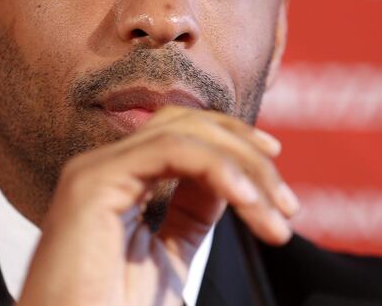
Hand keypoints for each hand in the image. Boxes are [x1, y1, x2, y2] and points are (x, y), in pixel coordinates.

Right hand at [17, 106, 298, 305]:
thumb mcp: (169, 257)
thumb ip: (191, 212)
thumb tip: (230, 182)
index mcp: (117, 180)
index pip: (182, 133)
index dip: (236, 144)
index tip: (279, 182)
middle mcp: (103, 166)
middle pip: (188, 124)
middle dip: (247, 154)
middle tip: (287, 204)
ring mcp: (95, 170)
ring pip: (185, 132)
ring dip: (243, 166)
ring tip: (275, 213)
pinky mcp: (93, 182)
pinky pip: (171, 152)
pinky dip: (218, 169)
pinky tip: (247, 201)